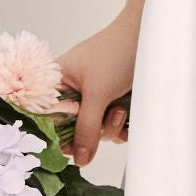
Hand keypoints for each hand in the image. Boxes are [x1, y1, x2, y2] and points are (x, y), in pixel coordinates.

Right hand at [57, 13, 138, 168]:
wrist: (149, 36)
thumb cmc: (116, 53)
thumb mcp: (97, 94)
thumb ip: (86, 128)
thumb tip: (79, 159)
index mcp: (56, 83)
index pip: (46, 119)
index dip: (58, 136)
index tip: (72, 147)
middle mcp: (71, 92)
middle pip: (73, 130)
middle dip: (93, 130)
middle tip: (108, 116)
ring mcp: (92, 97)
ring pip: (94, 130)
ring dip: (111, 127)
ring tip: (121, 108)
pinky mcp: (111, 101)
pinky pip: (110, 126)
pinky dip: (121, 126)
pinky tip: (129, 113)